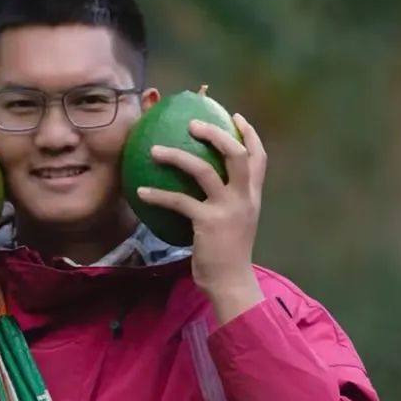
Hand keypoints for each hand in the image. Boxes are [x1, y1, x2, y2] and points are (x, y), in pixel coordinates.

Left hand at [136, 113, 266, 296]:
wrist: (231, 283)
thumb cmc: (229, 253)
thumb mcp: (237, 221)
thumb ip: (229, 200)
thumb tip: (208, 183)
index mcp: (253, 196)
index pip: (258, 158)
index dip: (249, 134)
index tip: (235, 117)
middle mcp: (244, 198)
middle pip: (236, 154)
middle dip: (215, 133)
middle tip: (192, 124)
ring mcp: (227, 209)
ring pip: (203, 171)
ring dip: (176, 156)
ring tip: (155, 150)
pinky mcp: (207, 223)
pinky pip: (179, 201)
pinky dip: (158, 195)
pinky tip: (141, 191)